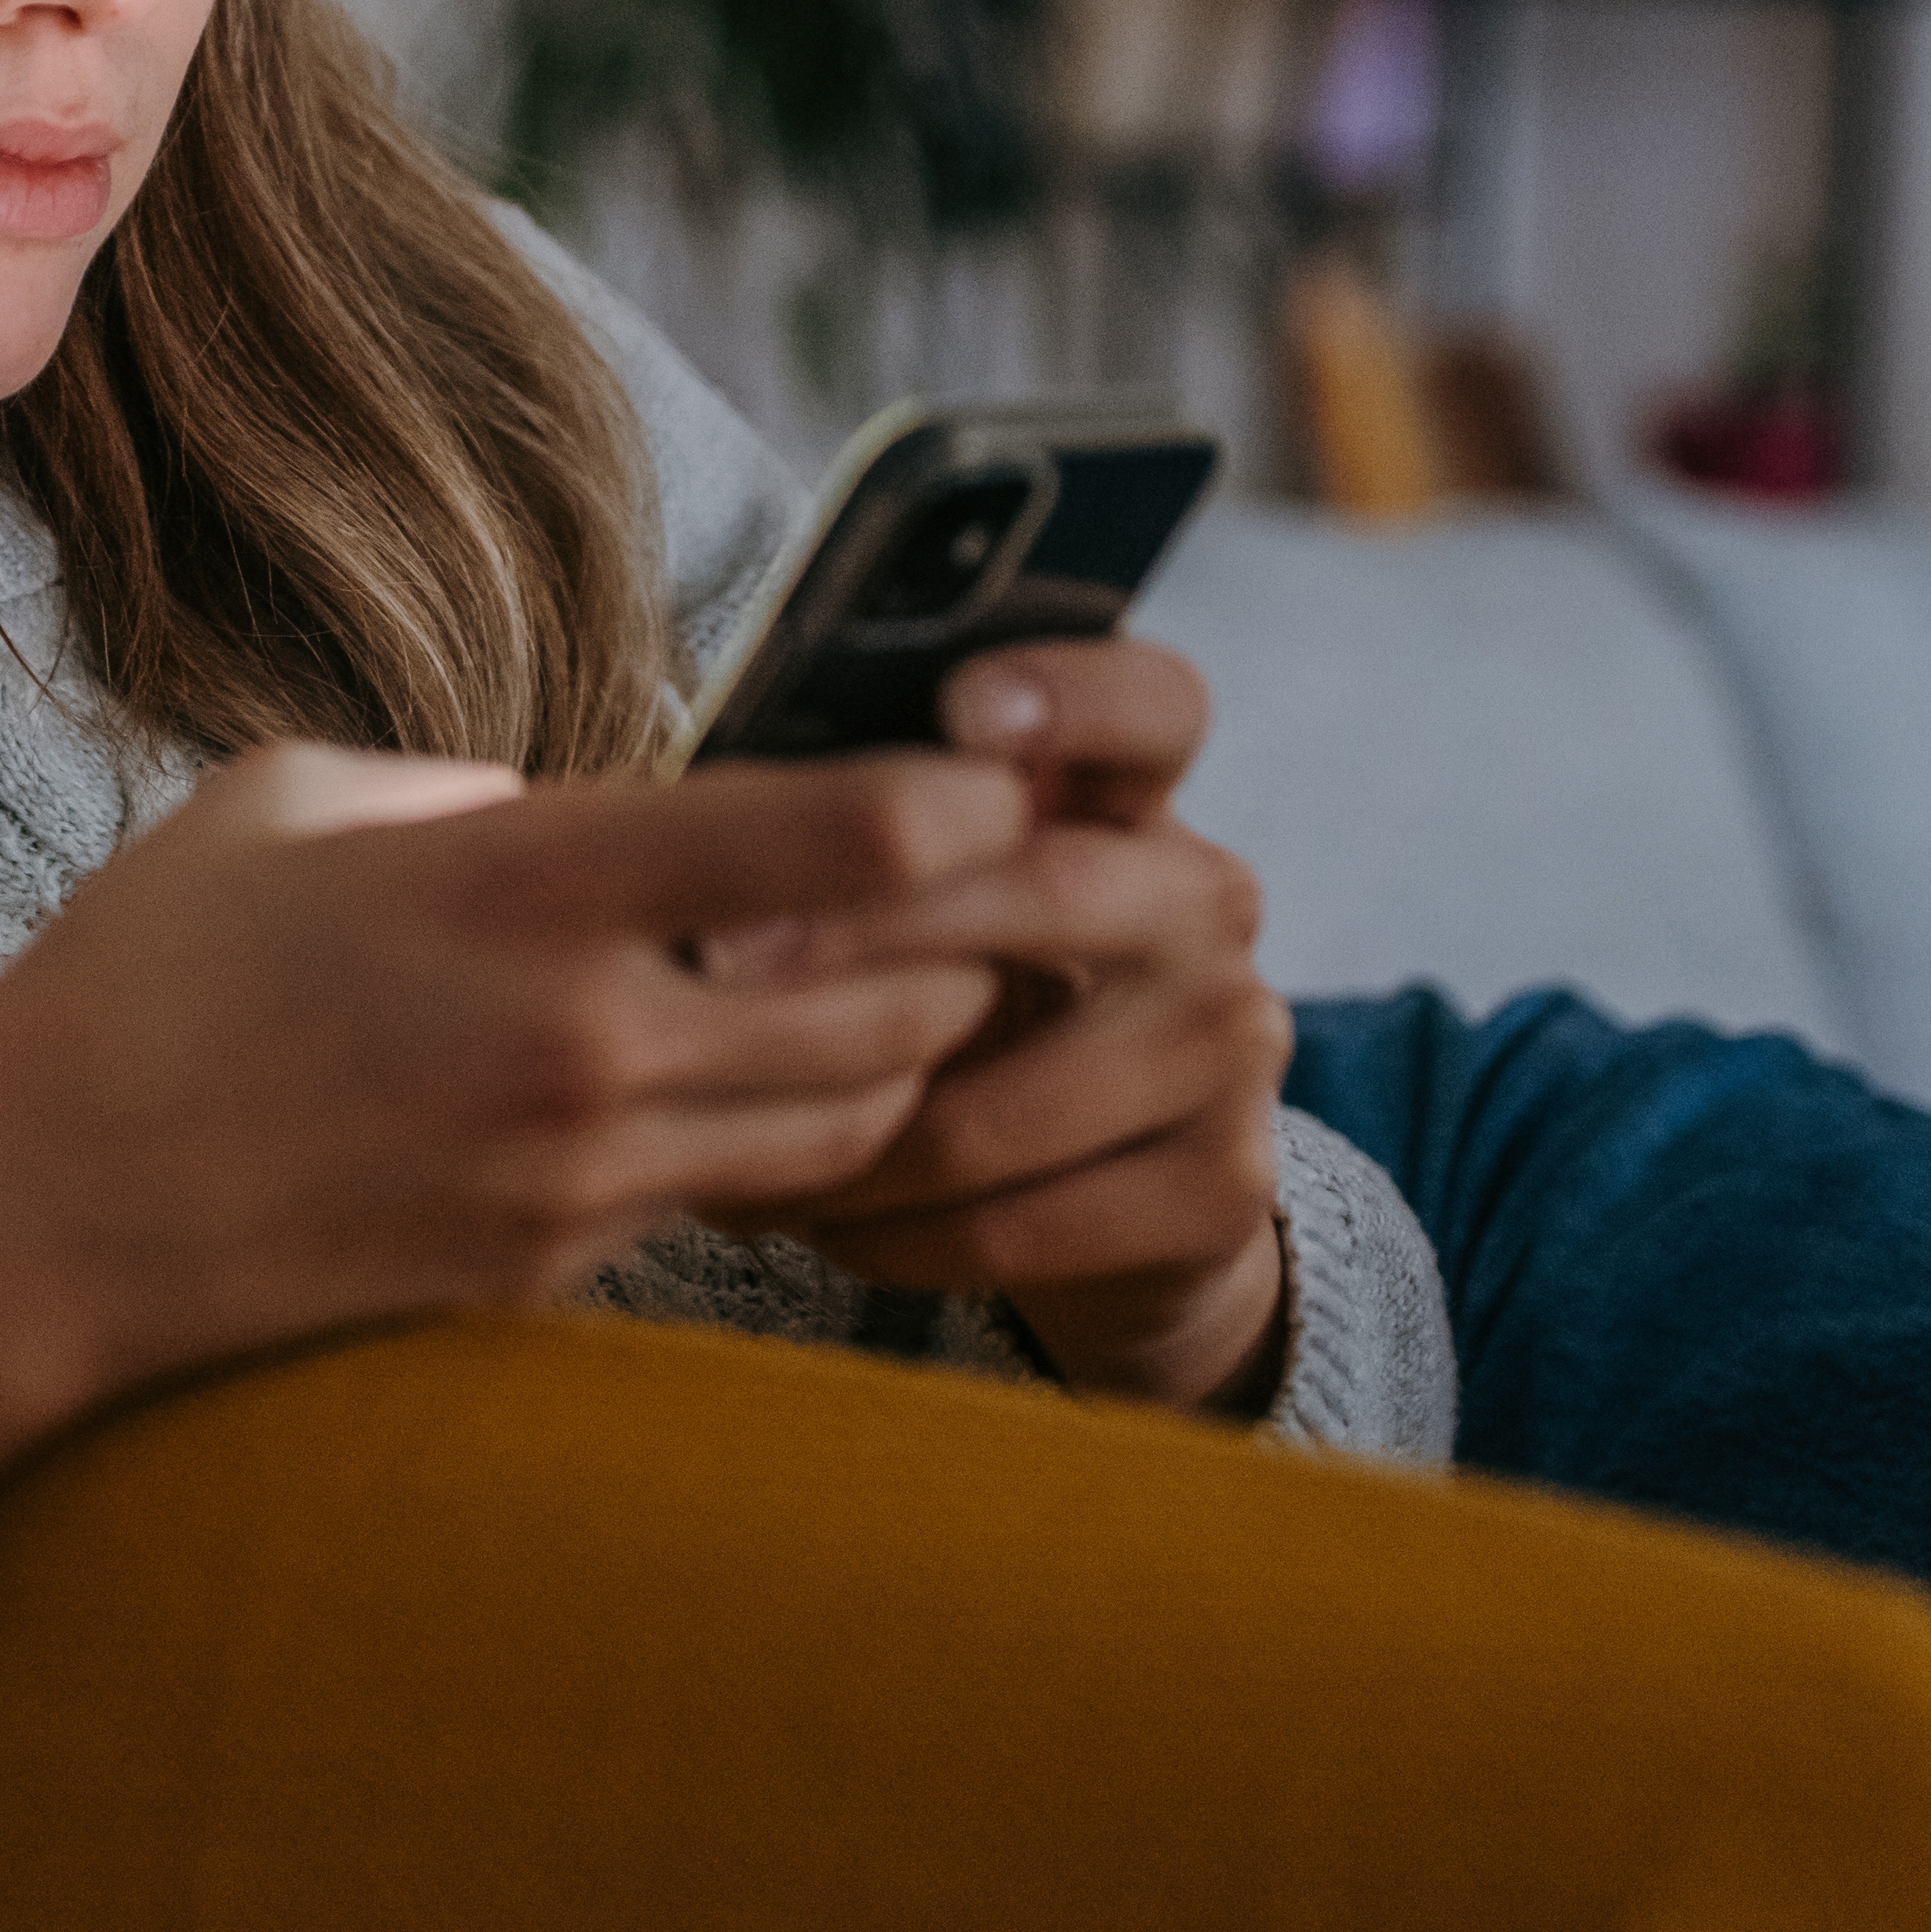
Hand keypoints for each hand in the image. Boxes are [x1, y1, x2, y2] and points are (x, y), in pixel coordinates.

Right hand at [0, 739, 1034, 1550]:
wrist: (34, 1222)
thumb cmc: (143, 983)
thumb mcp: (287, 806)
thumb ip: (460, 791)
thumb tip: (572, 803)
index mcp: (516, 891)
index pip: (819, 848)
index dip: (950, 810)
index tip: (1001, 784)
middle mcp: (576, 1043)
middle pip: (889, 1008)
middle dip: (962, 952)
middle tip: (989, 899)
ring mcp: (572, 1180)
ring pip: (842, 1126)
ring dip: (898, 1061)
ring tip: (904, 996)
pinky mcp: (551, 1275)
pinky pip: (730, 1204)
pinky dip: (779, 1149)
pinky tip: (755, 1095)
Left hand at [712, 638, 1299, 1421]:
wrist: (1113, 1216)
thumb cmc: (975, 1019)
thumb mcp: (939, 915)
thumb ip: (877, 853)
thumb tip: (699, 827)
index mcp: (1134, 807)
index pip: (1153, 704)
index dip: (1069, 693)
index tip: (960, 714)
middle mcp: (1203, 904)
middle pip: (1053, 890)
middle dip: (871, 932)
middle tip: (720, 967)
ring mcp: (1231, 1045)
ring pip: (1002, 1103)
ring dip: (842, 1140)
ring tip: (724, 1146)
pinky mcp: (1223, 1187)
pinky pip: (1015, 1225)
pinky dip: (891, 1238)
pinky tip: (820, 1225)